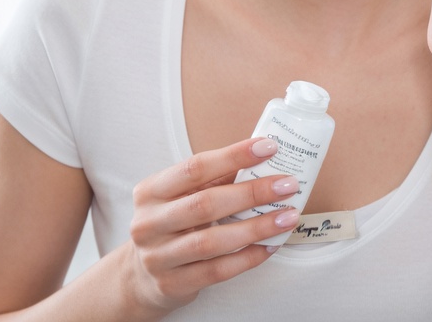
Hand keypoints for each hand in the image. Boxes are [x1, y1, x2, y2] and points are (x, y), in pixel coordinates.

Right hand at [120, 137, 301, 315]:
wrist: (143, 276)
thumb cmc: (174, 225)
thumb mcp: (184, 197)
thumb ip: (217, 179)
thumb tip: (265, 159)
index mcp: (151, 191)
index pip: (195, 168)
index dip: (233, 156)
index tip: (269, 147)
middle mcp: (148, 223)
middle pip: (205, 204)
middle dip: (252, 193)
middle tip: (287, 185)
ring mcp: (157, 257)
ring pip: (213, 242)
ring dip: (257, 228)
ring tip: (288, 216)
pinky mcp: (172, 284)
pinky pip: (218, 271)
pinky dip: (248, 257)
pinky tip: (271, 246)